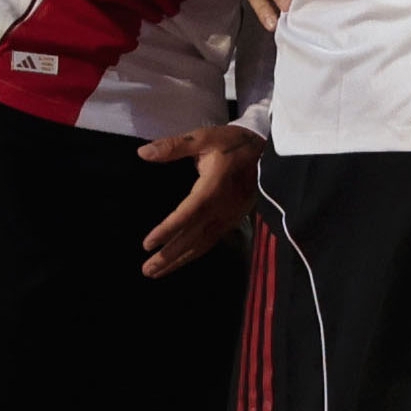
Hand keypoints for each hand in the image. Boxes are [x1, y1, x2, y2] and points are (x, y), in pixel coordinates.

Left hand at [136, 123, 267, 277]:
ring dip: (179, 260)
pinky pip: (211, 241)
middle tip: (146, 270)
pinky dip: (194, 254)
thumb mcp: (204, 138)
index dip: (168, 230)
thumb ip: (173, 147)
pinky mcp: (233, 221)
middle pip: (193, 237)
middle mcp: (222, 208)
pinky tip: (180, 261)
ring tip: (156, 272)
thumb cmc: (233, 143)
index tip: (147, 244)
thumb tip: (142, 153)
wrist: (268, 151)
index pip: (188, 214)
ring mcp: (229, 217)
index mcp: (214, 187)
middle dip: (169, 255)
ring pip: (202, 244)